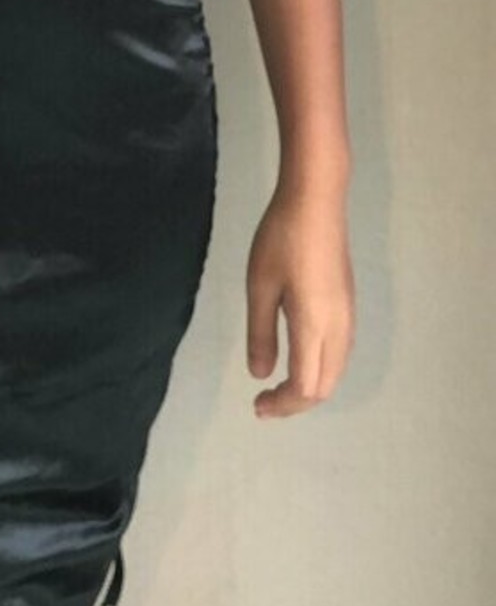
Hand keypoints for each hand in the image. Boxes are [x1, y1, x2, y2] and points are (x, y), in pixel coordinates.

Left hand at [246, 179, 354, 417]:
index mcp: (314, 326)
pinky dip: (321, 368)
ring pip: (336, 370)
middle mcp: (339, 327)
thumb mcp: (260, 285)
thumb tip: (260, 374)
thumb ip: (260, 333)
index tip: (256, 405)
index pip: (305, 387)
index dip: (282, 405)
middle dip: (296, 402)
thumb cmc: (281, 238)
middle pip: (325, 385)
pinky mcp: (349, 302)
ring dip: (310, 386)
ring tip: (279, 385)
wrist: (317, 199)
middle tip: (265, 401)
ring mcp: (348, 314)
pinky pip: (339, 352)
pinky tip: (299, 356)